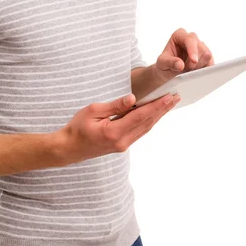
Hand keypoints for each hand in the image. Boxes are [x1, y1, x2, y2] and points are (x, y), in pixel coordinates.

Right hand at [56, 91, 181, 163]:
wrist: (69, 148)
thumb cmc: (77, 127)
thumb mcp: (93, 111)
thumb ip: (114, 105)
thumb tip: (133, 98)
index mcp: (114, 132)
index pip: (140, 116)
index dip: (156, 106)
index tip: (168, 97)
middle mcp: (122, 142)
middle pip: (147, 123)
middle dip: (162, 110)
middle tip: (176, 97)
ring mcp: (123, 145)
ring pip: (145, 128)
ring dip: (158, 115)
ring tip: (169, 104)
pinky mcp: (122, 145)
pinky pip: (139, 131)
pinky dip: (149, 121)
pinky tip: (155, 114)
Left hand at [154, 27, 214, 82]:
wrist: (168, 72)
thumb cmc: (164, 65)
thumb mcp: (162, 64)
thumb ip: (170, 63)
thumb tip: (180, 65)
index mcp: (179, 35)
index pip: (189, 39)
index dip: (193, 50)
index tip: (193, 61)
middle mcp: (191, 38)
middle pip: (200, 48)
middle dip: (194, 62)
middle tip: (185, 70)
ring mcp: (201, 46)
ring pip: (207, 55)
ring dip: (198, 67)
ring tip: (188, 71)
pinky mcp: (207, 56)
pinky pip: (211, 63)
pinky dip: (204, 70)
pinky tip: (195, 72)